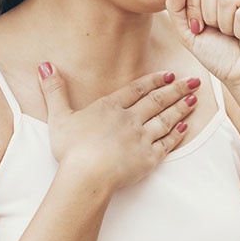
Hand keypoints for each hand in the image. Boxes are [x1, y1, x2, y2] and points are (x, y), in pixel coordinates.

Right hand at [37, 64, 199, 188]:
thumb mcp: (59, 116)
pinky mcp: (149, 158)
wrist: (87, 174)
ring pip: (166, 119)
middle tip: (193, 81)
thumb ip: (54, 91)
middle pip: (157, 101)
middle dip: (176, 90)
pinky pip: (167, 144)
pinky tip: (186, 128)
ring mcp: (142, 138)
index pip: (136, 90)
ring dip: (181, 108)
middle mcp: (130, 119)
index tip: (168, 74)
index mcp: (110, 107)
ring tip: (194, 99)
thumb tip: (45, 66)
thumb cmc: (71, 148)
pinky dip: (177, 135)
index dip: (153, 81)